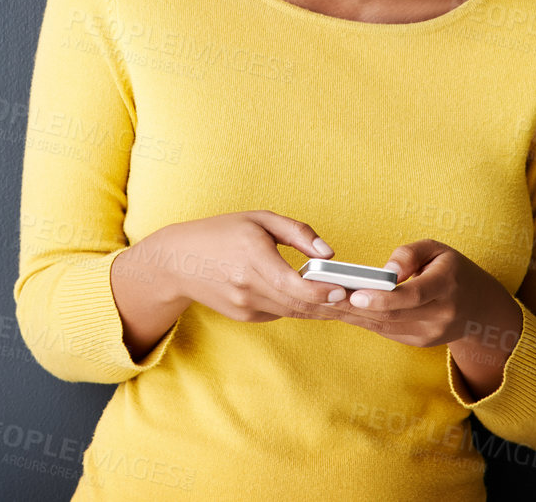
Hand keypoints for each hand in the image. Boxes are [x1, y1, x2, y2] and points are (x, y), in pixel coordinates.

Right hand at [139, 210, 355, 323]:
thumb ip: (297, 233)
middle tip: (357, 300)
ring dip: (319, 309)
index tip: (344, 289)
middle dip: (331, 305)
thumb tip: (329, 253)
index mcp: (253, 258)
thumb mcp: (259, 219)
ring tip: (344, 302)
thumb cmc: (221, 232)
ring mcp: (244, 305)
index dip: (323, 292)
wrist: (178, 261)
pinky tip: (313, 300)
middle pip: (299, 304)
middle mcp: (248, 286)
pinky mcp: (244, 316)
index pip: (296, 285)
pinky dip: (297, 307)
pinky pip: (278, 312)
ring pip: (292, 312)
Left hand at [324, 239, 522, 391]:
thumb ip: (411, 253)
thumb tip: (387, 269)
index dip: (383, 297)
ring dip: (353, 316)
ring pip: (385, 326)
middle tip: (324, 297)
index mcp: (446, 286)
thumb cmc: (453, 270)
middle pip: (393, 314)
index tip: (355, 294)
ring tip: (323, 303)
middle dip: (356, 307)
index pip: (413, 295)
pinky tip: (339, 310)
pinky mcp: (419, 341)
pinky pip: (386, 331)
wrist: (479, 309)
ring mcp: (430, 333)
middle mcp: (440, 314)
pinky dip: (362, 320)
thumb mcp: (438, 249)